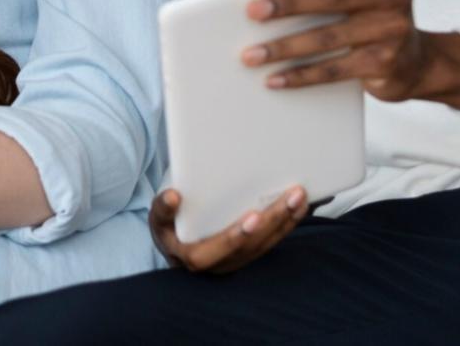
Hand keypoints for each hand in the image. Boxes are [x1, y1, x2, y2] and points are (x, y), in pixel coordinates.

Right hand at [148, 186, 307, 273]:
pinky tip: (299, 207)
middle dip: (274, 220)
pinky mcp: (250, 253)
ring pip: (266, 244)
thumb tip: (173, 196)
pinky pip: (272, 241)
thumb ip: (162, 209)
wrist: (179, 248)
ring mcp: (238, 260)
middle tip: (293, 196)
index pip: (219, 249)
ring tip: (300, 197)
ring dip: (286, 221)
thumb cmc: (170, 231)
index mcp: (196, 257)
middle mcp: (221, 264)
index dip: (237, 236)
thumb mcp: (158, 221)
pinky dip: (287, 224)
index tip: (253, 217)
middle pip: (252, 245)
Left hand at [242, 0, 459, 107]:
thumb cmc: (379, 17)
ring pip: (328, 38)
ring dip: (284, 48)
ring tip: (251, 54)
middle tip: (252, 11)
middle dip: (288, 4)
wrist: (418, 64)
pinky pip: (334, 70)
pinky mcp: (385, 65)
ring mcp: (392, 33)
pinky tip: (274, 79)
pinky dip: (300, 76)